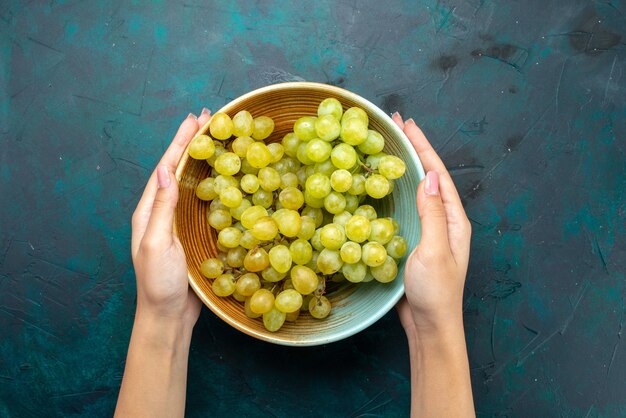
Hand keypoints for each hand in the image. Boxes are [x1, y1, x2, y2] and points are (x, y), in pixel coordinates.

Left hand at [116, 109, 211, 417]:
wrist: (167, 316)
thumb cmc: (159, 284)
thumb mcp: (158, 244)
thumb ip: (162, 208)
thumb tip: (164, 169)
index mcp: (149, 211)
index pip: (165, 167)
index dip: (180, 142)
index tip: (194, 119)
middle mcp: (161, 212)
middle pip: (177, 169)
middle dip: (191, 143)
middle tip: (209, 119)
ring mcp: (176, 223)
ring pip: (190, 183)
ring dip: (202, 160)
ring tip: (217, 141)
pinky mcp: (190, 234)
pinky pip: (201, 202)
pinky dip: (212, 184)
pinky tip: (223, 180)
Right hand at [392, 113, 471, 337]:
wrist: (430, 325)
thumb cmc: (435, 292)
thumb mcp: (434, 250)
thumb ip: (432, 213)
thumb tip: (428, 176)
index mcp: (454, 219)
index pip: (437, 174)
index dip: (423, 147)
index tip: (408, 124)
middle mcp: (444, 221)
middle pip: (428, 177)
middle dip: (414, 149)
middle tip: (396, 125)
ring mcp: (429, 231)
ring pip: (416, 190)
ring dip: (403, 167)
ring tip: (388, 147)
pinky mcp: (414, 241)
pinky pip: (406, 207)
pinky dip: (395, 190)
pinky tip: (382, 186)